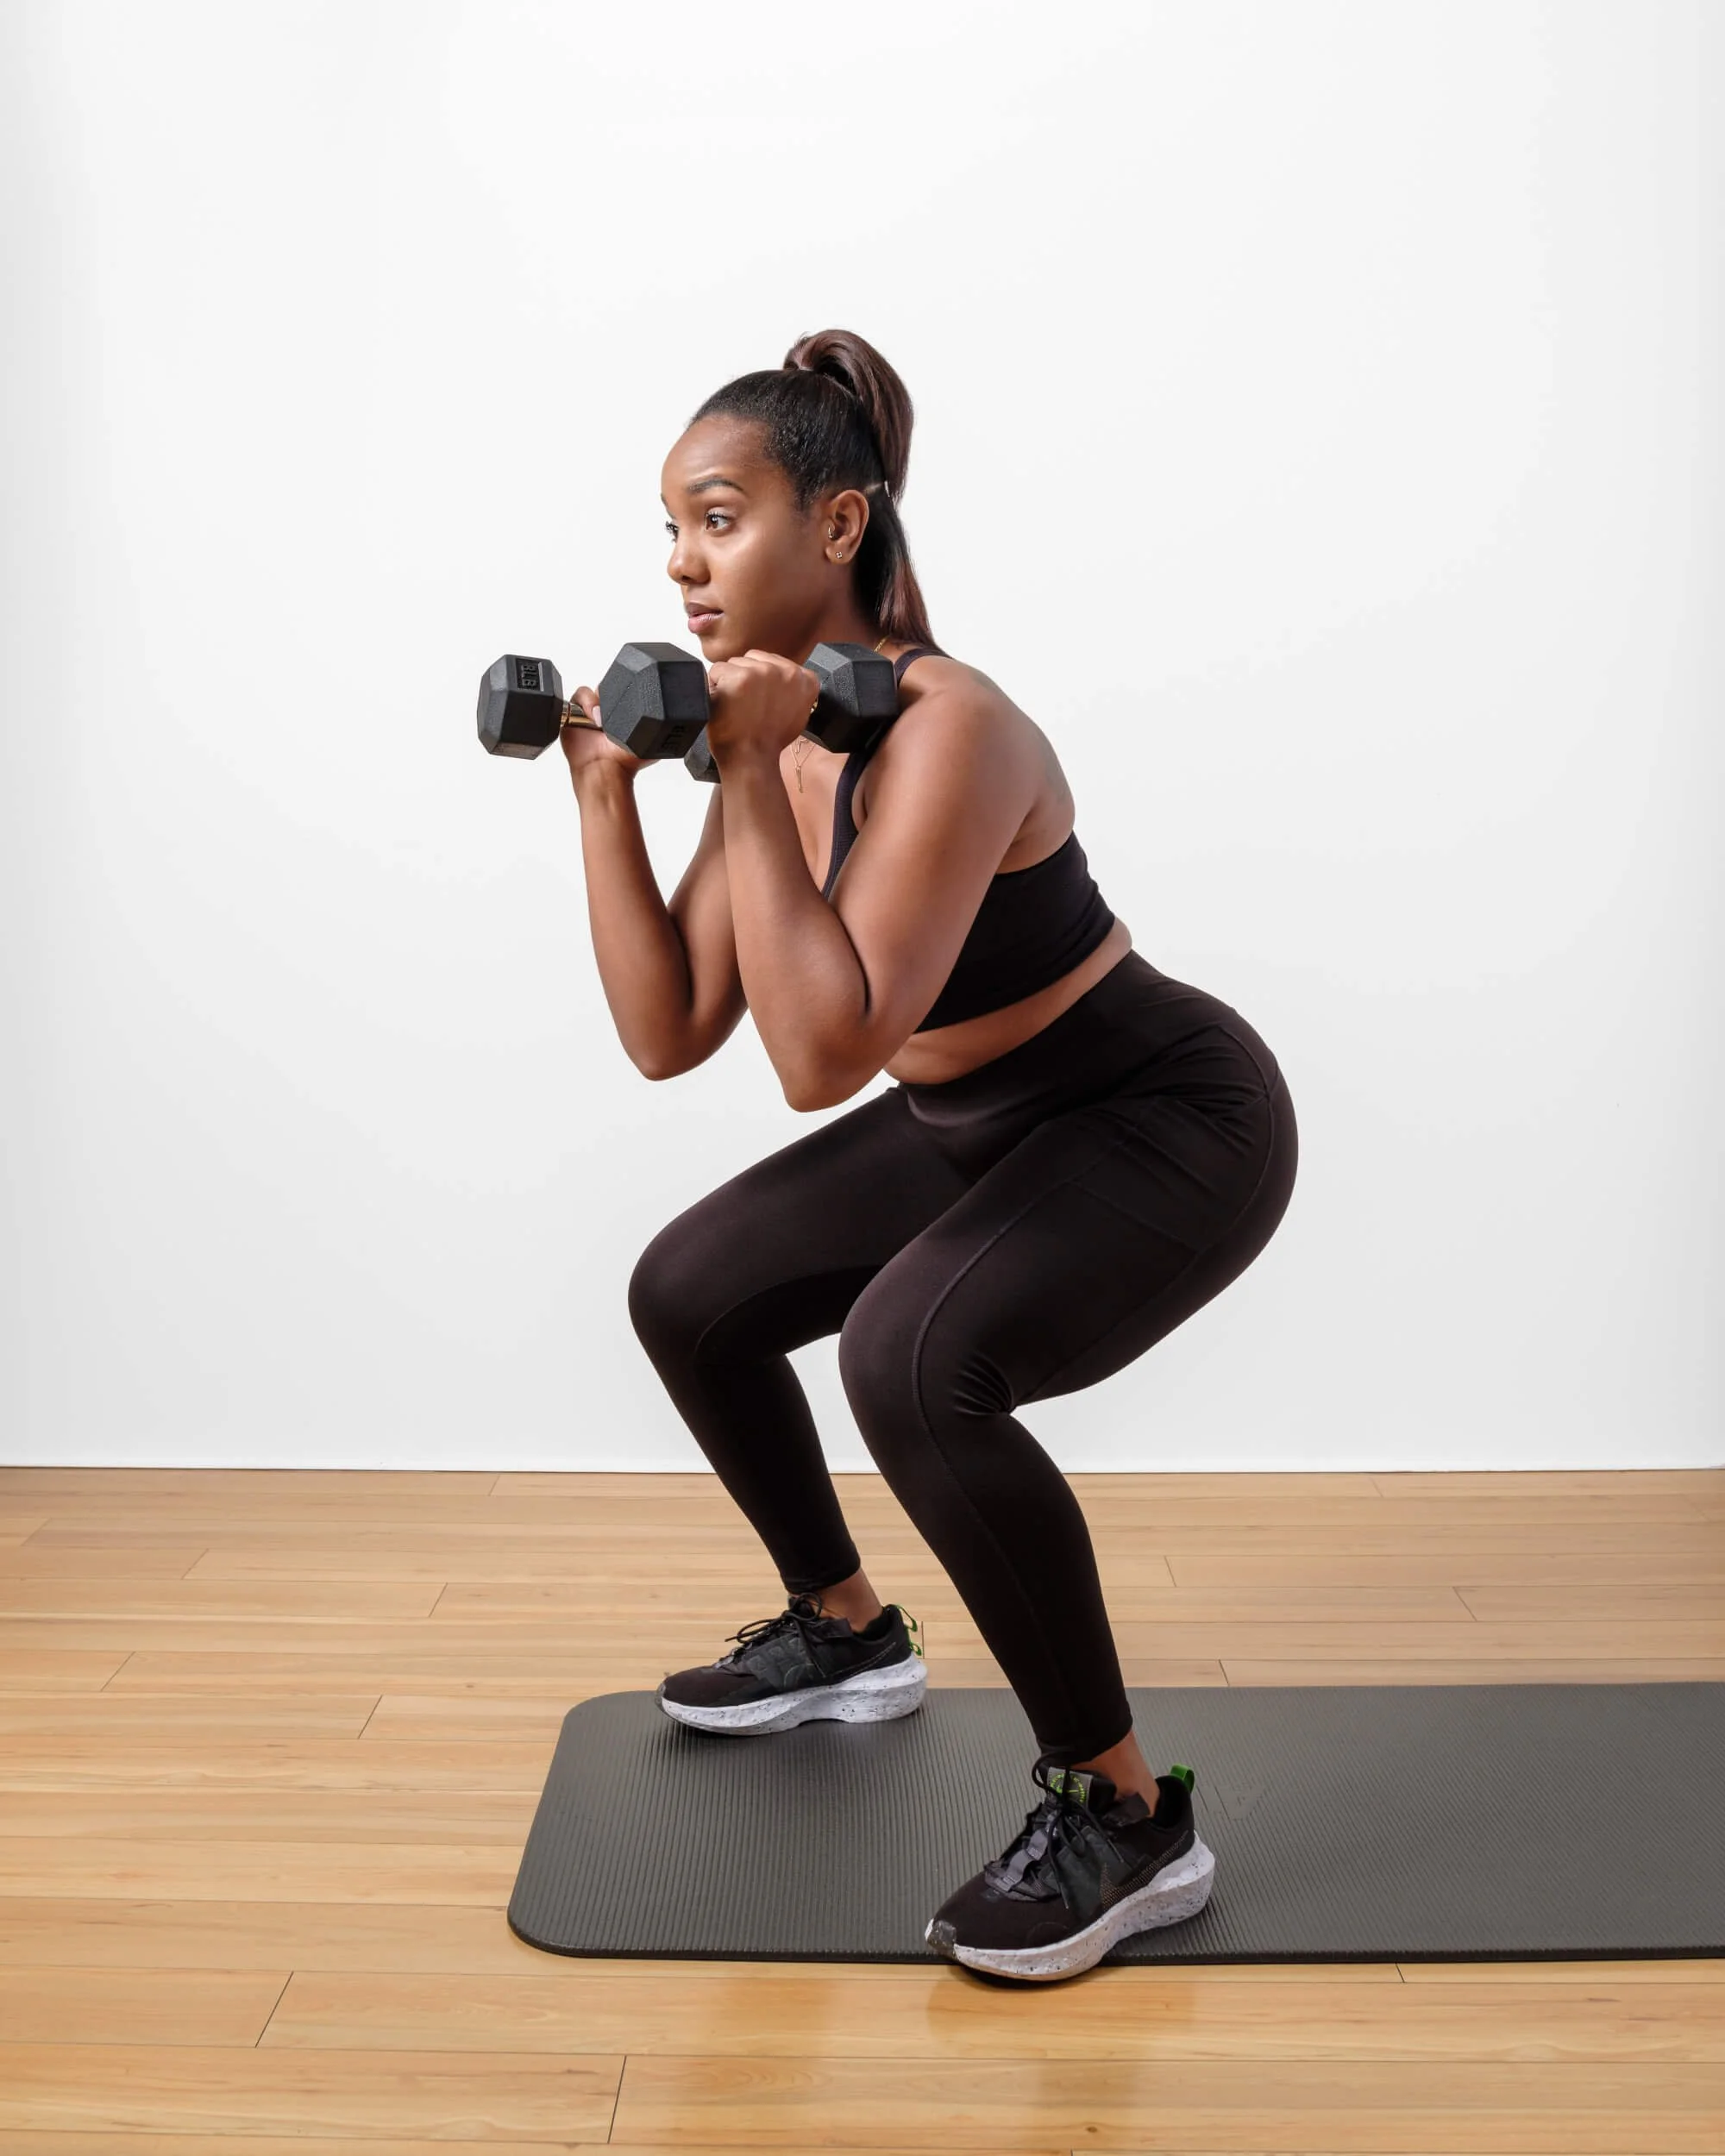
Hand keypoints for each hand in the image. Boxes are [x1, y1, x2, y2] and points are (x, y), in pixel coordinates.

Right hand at [558, 684, 653, 777]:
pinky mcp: (573, 714)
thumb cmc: (625, 760)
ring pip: (592, 690)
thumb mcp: (650, 738)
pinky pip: (578, 696)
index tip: (625, 699)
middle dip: (609, 693)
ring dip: (597, 701)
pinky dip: (584, 703)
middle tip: (613, 712)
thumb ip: (659, 724)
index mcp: (622, 714)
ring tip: (601, 721)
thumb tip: (670, 713)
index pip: (622, 690)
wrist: (605, 768)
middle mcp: (605, 712)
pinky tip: (591, 719)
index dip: (623, 690)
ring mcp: (589, 712)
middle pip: (606, 686)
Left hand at [702, 649, 820, 763]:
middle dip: (745, 678)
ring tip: (738, 708)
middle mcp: (787, 671)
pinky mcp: (740, 676)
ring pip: (734, 664)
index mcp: (804, 678)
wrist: (753, 758)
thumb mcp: (797, 712)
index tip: (761, 701)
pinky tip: (725, 707)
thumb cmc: (769, 740)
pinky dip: (714, 688)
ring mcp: (763, 672)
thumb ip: (792, 688)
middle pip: (752, 659)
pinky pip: (716, 671)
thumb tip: (780, 676)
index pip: (771, 662)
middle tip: (748, 707)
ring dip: (729, 682)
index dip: (760, 682)